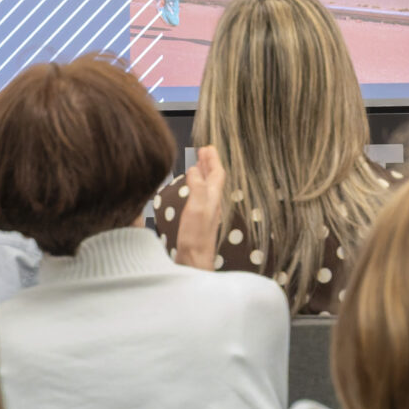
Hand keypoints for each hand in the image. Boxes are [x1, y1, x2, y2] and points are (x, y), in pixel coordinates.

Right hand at [174, 145, 227, 271]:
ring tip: (197, 163)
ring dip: (203, 173)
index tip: (206, 147)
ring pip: (207, 186)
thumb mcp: (196, 208)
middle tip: (202, 150)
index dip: (213, 159)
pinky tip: (191, 187)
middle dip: (208, 163)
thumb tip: (195, 169)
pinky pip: (200, 195)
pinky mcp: (199, 219)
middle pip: (213, 178)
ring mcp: (206, 211)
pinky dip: (196, 185)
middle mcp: (212, 203)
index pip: (217, 173)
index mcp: (213, 198)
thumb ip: (197, 188)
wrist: (194, 261)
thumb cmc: (195, 237)